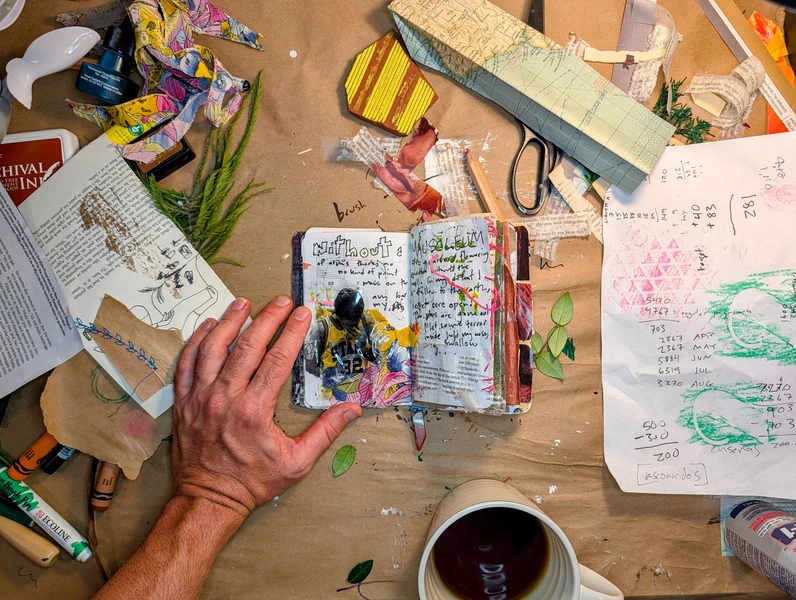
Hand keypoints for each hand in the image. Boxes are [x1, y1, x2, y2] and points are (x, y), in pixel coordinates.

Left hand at [171, 296, 362, 516]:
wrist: (208, 499)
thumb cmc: (253, 481)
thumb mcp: (297, 463)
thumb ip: (325, 432)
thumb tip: (352, 408)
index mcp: (254, 410)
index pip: (277, 359)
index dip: (291, 332)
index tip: (303, 313)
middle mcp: (225, 397)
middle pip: (247, 347)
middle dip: (267, 318)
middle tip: (281, 300)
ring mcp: (200, 397)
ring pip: (213, 348)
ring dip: (229, 322)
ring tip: (243, 303)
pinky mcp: (183, 402)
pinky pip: (187, 363)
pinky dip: (197, 341)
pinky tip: (208, 326)